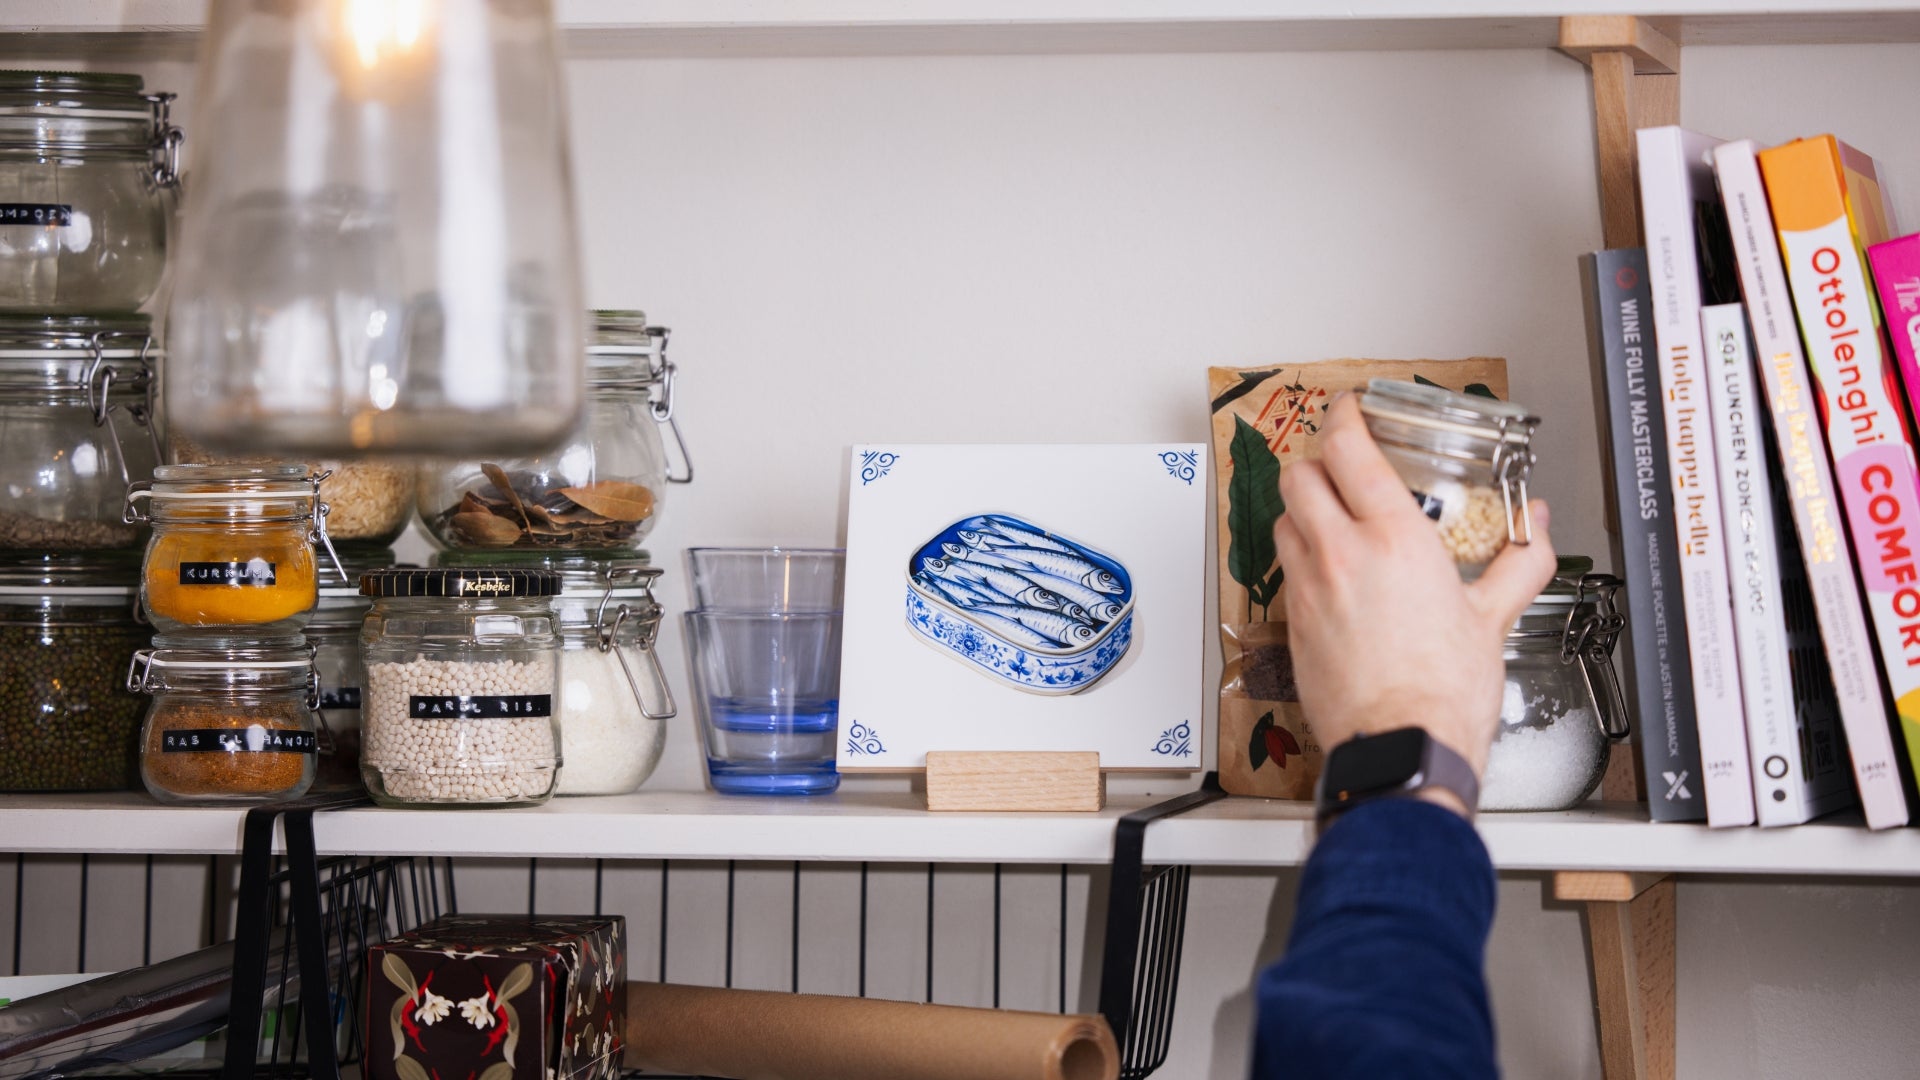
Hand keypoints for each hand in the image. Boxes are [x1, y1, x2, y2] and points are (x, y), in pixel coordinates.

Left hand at [1274, 393, 1556, 800]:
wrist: (1401, 748)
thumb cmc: (1443, 692)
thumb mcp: (1493, 616)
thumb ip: (1518, 560)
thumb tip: (1537, 526)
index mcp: (1391, 538)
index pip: (1348, 449)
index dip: (1344, 418)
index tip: (1351, 410)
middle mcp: (1339, 555)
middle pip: (1299, 476)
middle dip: (1317, 461)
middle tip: (1341, 464)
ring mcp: (1308, 590)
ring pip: (1284, 521)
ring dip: (1304, 510)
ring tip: (1334, 518)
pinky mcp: (1292, 624)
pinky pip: (1286, 571)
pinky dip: (1302, 558)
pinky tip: (1331, 574)